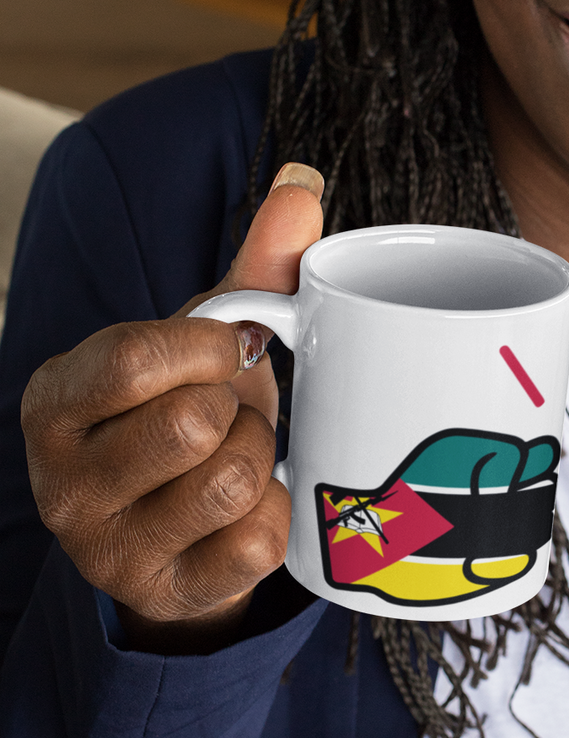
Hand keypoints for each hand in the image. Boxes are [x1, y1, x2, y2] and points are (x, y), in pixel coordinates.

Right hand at [21, 163, 324, 651]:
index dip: (206, 345)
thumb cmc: (190, 401)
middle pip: (190, 424)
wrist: (186, 516)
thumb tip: (303, 179)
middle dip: (236, 406)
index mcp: (58, 399)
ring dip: (258, 455)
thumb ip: (255, 262)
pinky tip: (255, 503)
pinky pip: (257, 541)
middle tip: (229, 410)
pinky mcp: (168, 596)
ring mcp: (110, 550)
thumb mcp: (208, 334)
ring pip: (228, 481)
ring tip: (240, 451)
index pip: (132, 359)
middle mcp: (63, 483)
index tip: (230, 344)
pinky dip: (277, 513)